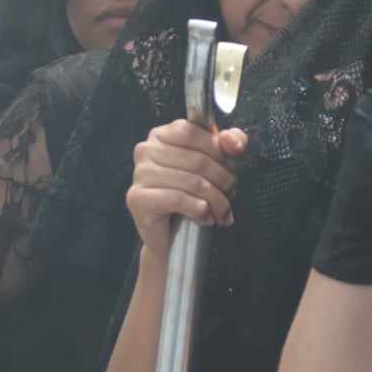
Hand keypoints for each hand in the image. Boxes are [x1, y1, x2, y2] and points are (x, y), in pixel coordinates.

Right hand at [125, 118, 244, 259]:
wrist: (171, 238)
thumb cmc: (192, 196)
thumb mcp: (215, 164)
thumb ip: (228, 144)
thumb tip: (233, 141)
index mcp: (161, 135)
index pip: (194, 132)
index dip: (219, 152)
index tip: (230, 170)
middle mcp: (146, 150)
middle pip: (198, 160)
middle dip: (223, 180)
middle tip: (229, 195)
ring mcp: (140, 174)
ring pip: (193, 182)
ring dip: (216, 201)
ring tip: (221, 212)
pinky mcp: (138, 198)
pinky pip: (179, 199)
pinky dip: (200, 211)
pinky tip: (205, 218)